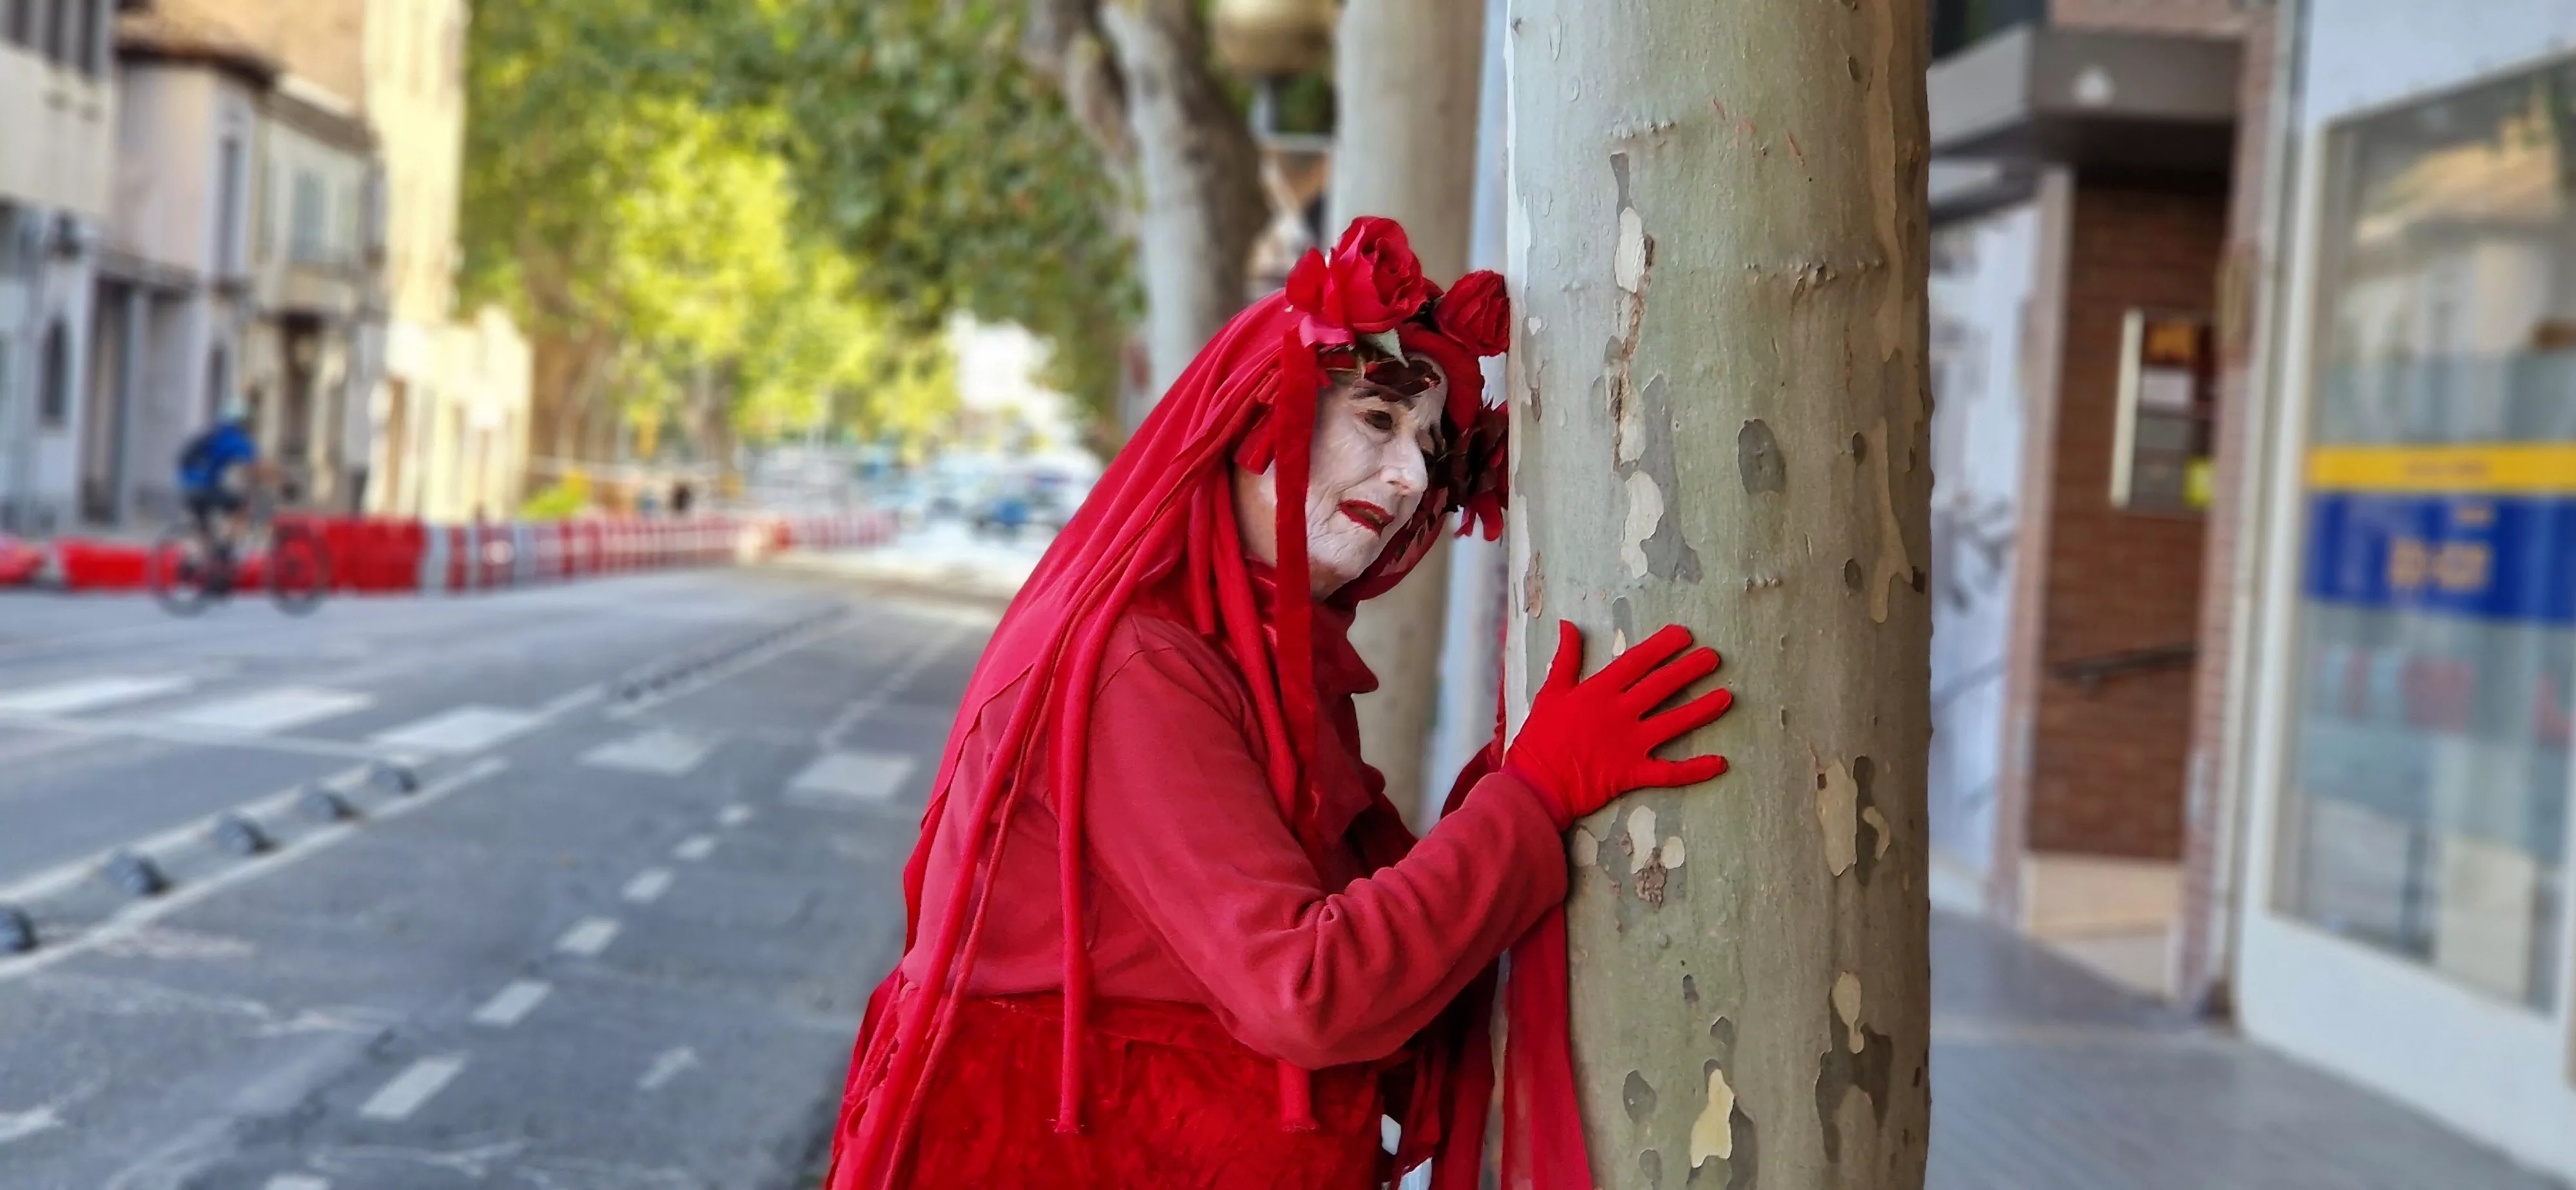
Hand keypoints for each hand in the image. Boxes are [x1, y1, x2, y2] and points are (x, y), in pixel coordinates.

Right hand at [1505, 621, 1732, 823]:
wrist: (1534, 785)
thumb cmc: (1539, 738)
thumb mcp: (1550, 692)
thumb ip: (1565, 658)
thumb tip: (1569, 624)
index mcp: (1598, 691)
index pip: (1637, 662)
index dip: (1662, 646)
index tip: (1685, 635)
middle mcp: (1619, 714)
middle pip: (1661, 687)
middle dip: (1689, 670)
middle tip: (1715, 658)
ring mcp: (1628, 745)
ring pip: (1673, 724)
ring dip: (1702, 710)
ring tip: (1727, 697)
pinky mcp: (1632, 774)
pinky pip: (1669, 772)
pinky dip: (1695, 770)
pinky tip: (1721, 763)